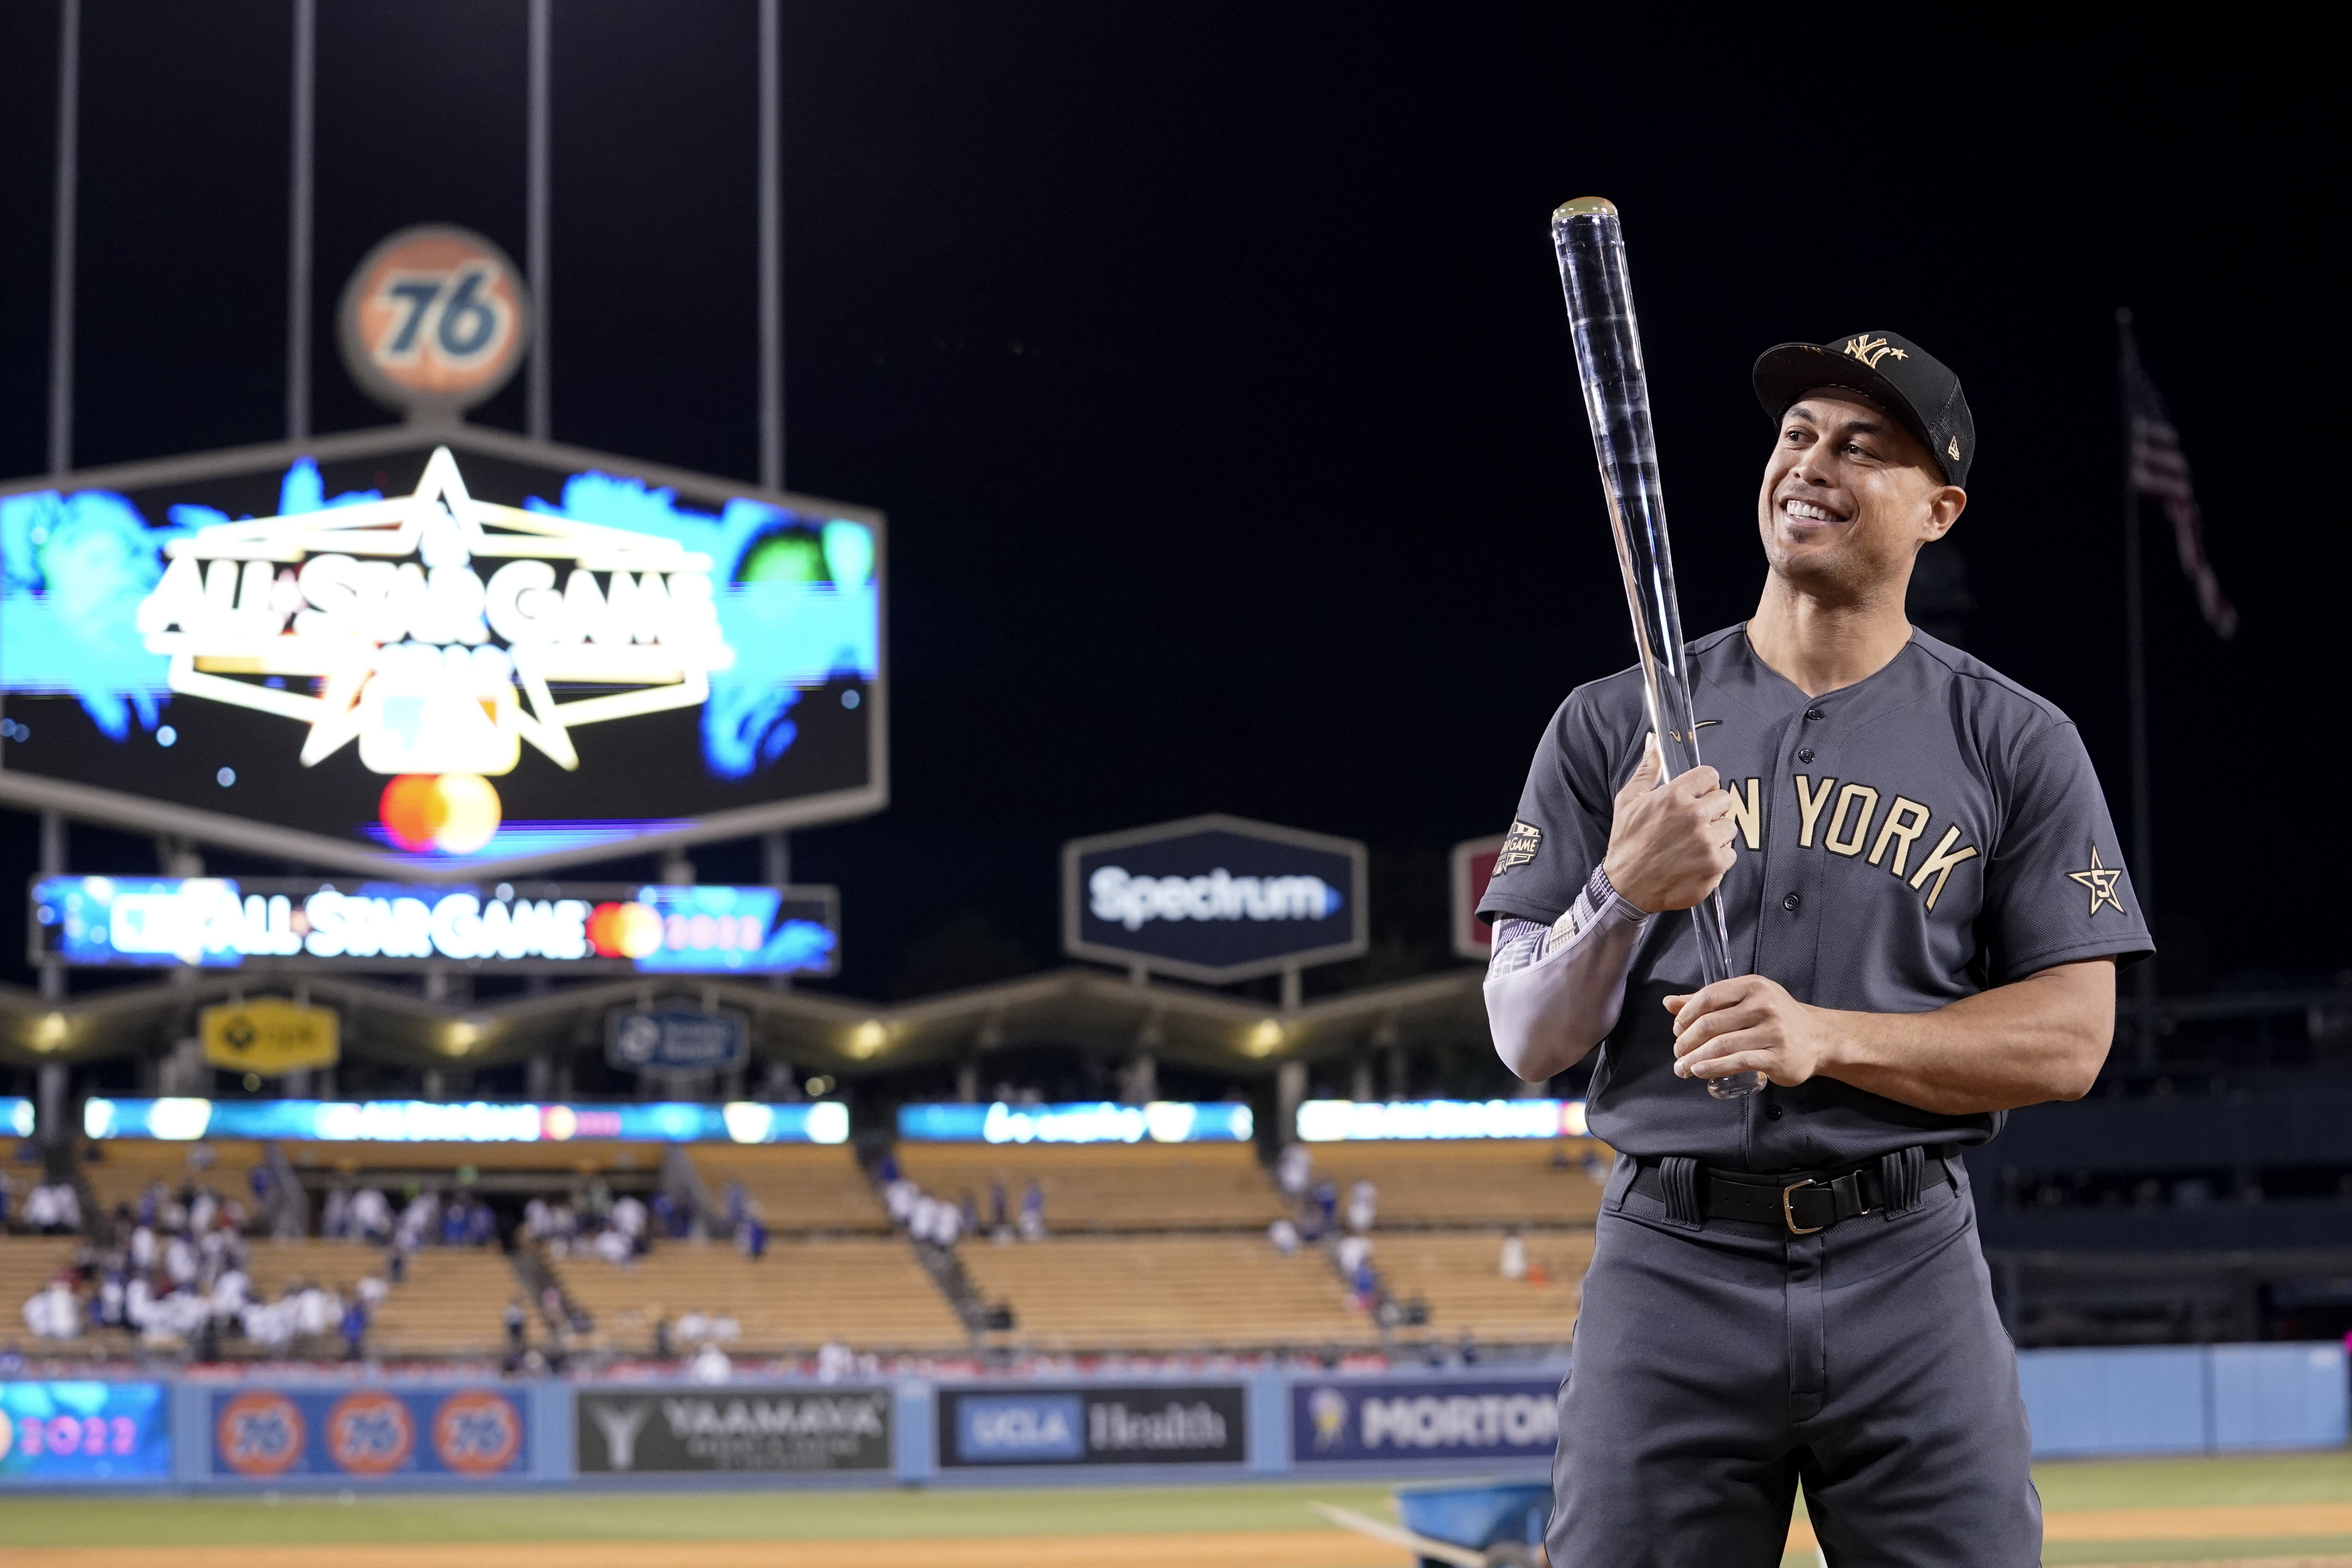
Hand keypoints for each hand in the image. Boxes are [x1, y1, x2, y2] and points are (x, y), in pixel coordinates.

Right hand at [1599, 734, 1736, 912]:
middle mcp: (1693, 816)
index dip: (1704, 786)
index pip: (1710, 775)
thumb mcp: (1628, 801)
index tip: (1698, 796)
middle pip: (1724, 799)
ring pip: (1730, 827)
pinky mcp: (1715, 865)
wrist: (1626, 887)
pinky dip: (1717, 858)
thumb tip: (1654, 742)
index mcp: (1674, 796)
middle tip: (1693, 823)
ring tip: (1694, 844)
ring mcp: (1706, 841)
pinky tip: (1696, 860)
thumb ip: (1647, 769)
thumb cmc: (1626, 843)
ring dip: (1716, 834)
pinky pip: (1730, 853)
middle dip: (1711, 810)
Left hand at [1665, 974, 1844, 1085]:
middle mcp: (1763, 1005)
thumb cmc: (1775, 1017)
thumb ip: (1707, 1001)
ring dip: (1696, 1058)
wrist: (1820, 1038)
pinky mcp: (1778, 1056)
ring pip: (1722, 1045)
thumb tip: (1668, 1002)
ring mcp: (1772, 1031)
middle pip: (1711, 1023)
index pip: (1709, 997)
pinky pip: (1738, 1062)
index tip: (1677, 1031)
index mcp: (1752, 986)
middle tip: (1677, 1053)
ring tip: (1682, 1067)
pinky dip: (1715, 1067)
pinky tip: (1700, 1071)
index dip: (1686, 1015)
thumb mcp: (1745, 1000)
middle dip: (1687, 1041)